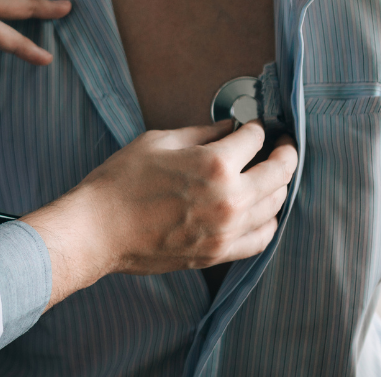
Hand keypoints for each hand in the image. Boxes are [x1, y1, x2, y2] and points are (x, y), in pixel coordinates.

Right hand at [21, 121, 298, 307]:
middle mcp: (229, 198)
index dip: (257, 128)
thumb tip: (229, 128)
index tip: (254, 127)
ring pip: (276, 205)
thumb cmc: (120, 182)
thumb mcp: (158, 142)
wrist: (97, 230)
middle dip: (284, 153)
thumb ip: (201, 134)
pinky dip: (269, 221)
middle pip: (279, 172)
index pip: (255, 139)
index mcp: (214, 164)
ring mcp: (226, 230)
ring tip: (271, 176)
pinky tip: (262, 211)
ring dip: (278, 186)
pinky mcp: (218, 253)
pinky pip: (262, 238)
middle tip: (281, 146)